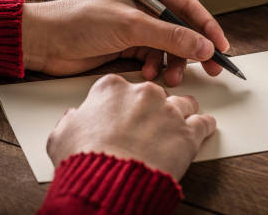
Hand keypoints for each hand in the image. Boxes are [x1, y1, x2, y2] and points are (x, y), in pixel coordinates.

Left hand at [22, 0, 229, 85]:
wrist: (45, 41)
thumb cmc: (80, 21)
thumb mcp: (131, 27)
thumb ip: (171, 37)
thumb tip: (205, 47)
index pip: (187, 5)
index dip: (207, 27)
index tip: (222, 48)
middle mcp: (144, 1)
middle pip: (181, 27)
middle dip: (192, 50)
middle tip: (210, 70)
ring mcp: (136, 23)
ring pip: (169, 46)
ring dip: (172, 62)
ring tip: (169, 77)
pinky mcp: (127, 42)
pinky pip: (153, 56)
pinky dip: (154, 67)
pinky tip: (147, 74)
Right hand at [46, 74, 215, 179]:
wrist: (110, 182)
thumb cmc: (86, 159)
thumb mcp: (62, 136)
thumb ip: (70, 122)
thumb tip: (72, 119)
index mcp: (112, 89)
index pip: (121, 86)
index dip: (122, 102)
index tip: (124, 110)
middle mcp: (143, 93)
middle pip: (155, 93)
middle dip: (154, 107)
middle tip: (150, 123)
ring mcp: (168, 111)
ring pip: (183, 103)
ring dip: (182, 113)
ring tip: (181, 122)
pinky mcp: (188, 132)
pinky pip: (204, 123)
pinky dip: (205, 126)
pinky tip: (204, 128)